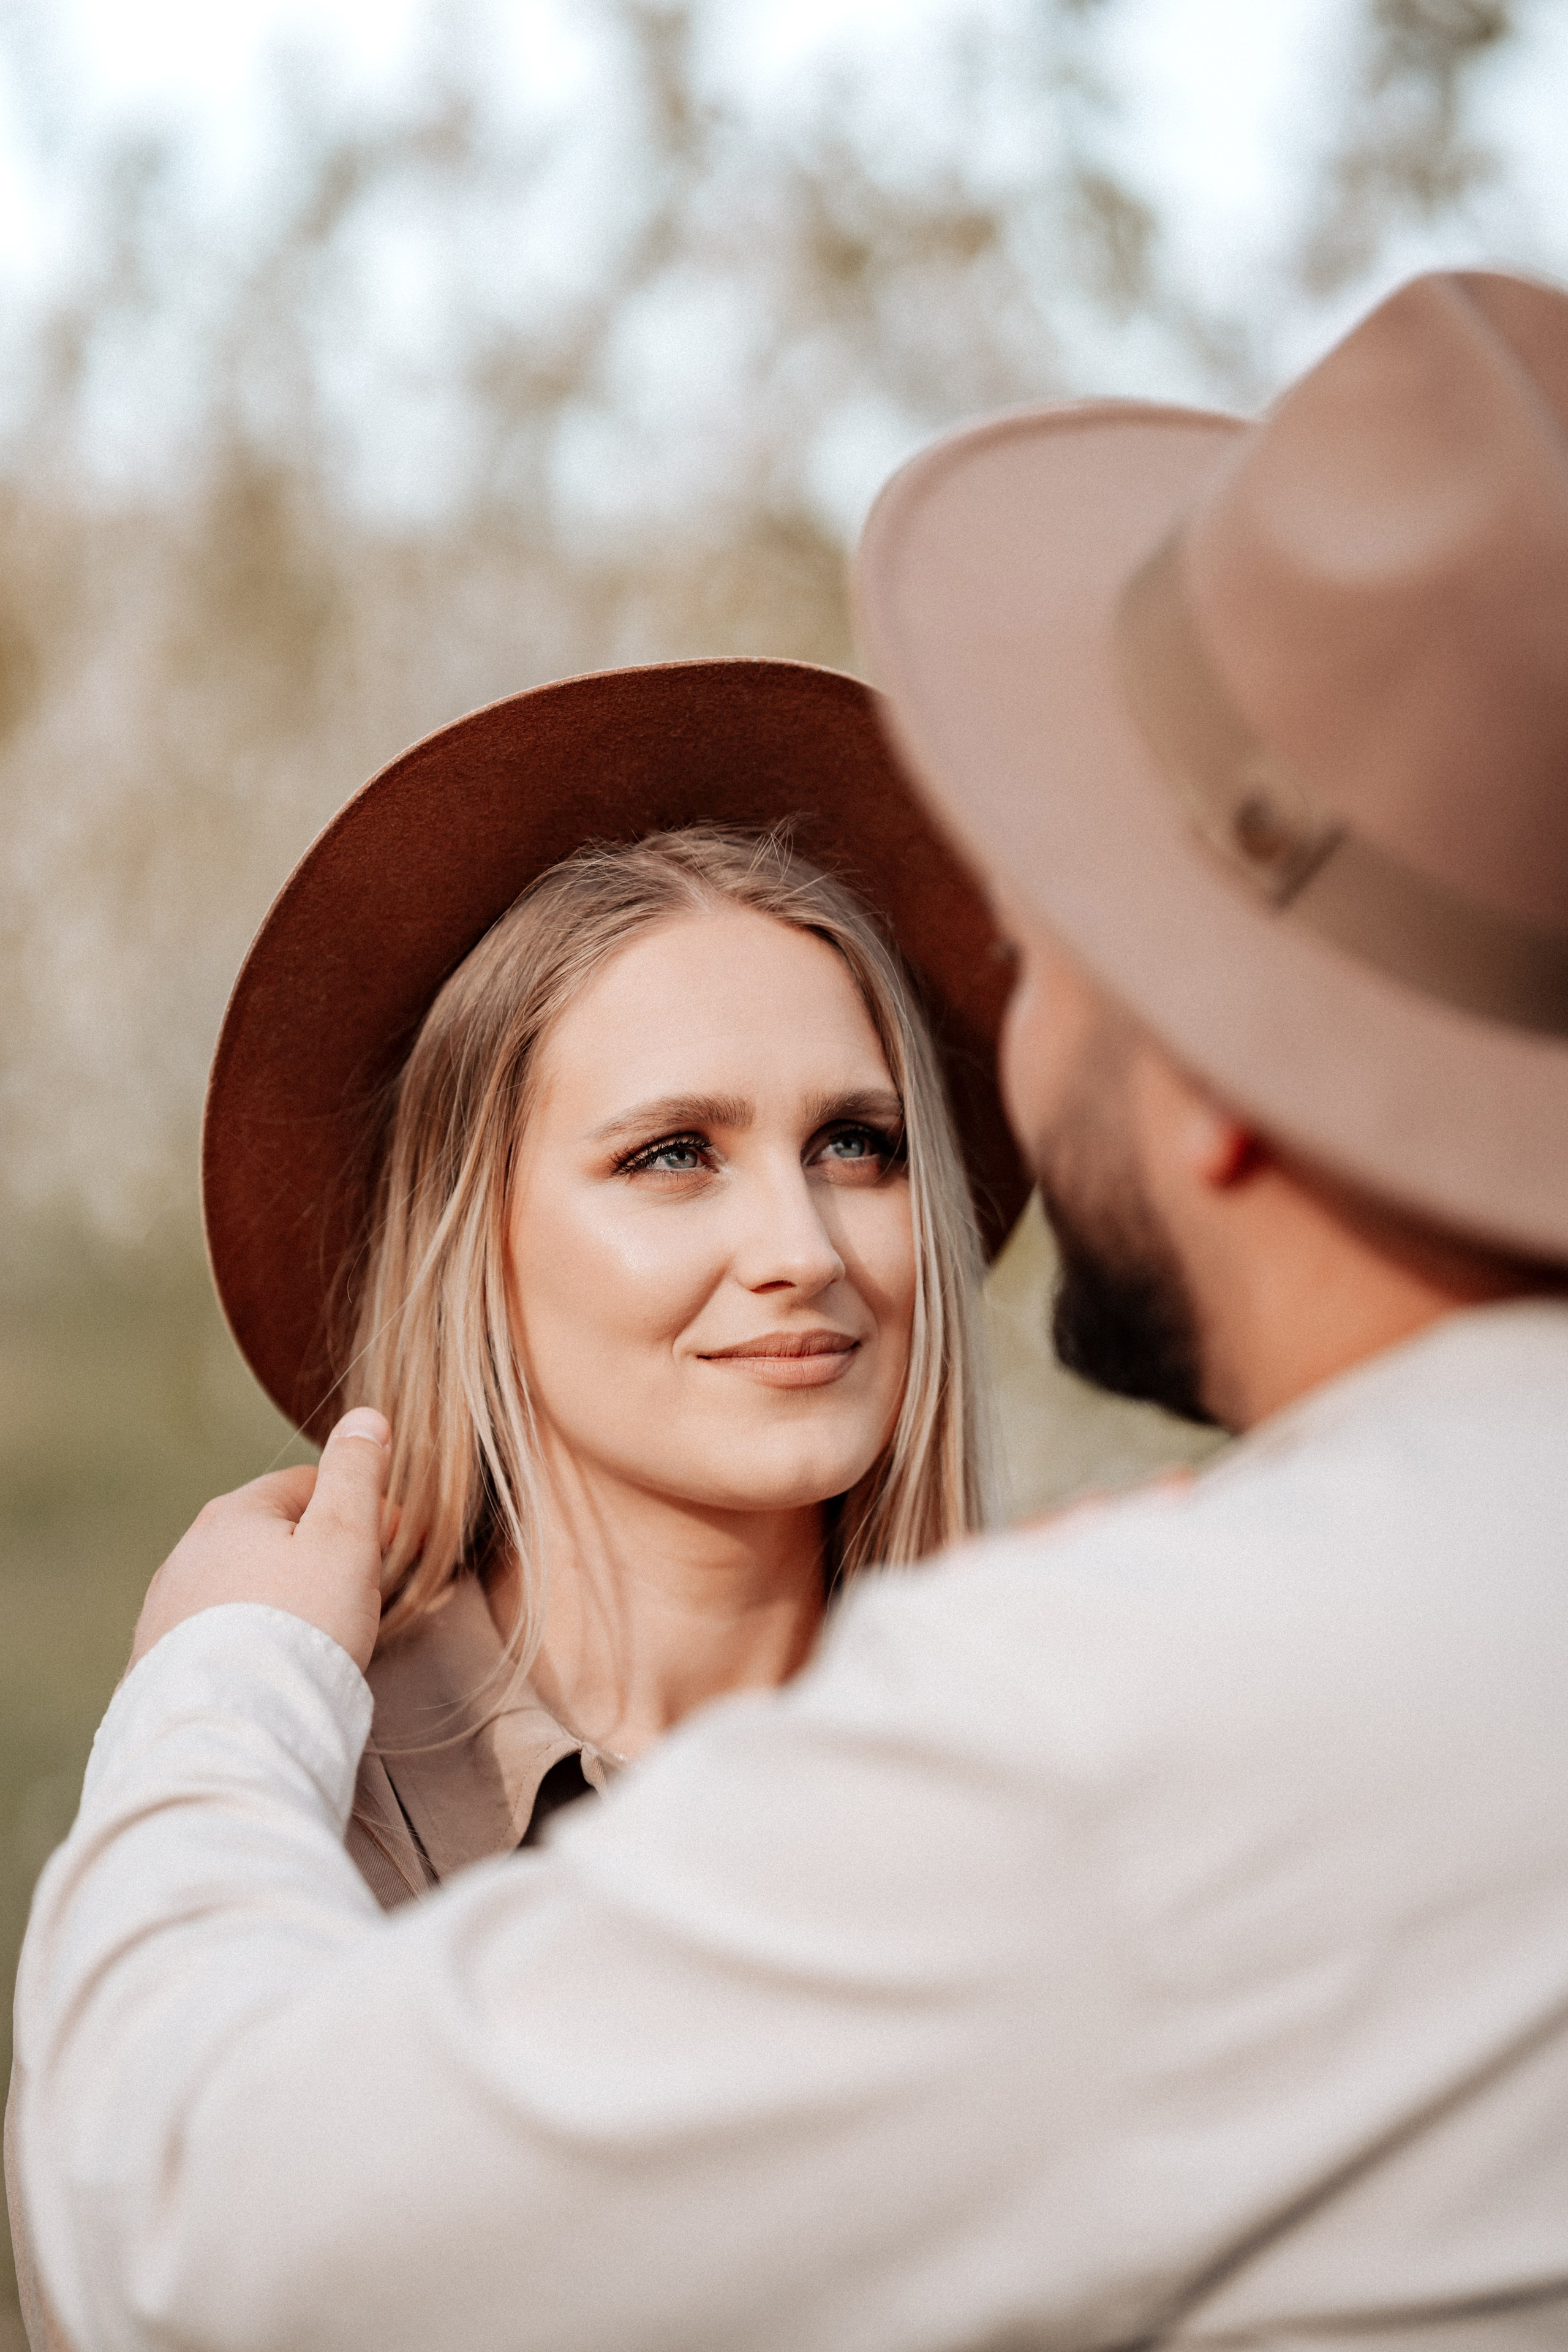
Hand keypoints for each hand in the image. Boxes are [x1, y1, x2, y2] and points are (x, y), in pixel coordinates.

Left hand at [129, 1409, 392, 1675]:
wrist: (233, 1730)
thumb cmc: (300, 1628)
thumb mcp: (345, 1537)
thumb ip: (356, 1473)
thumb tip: (364, 1417)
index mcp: (233, 1513)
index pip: (308, 1485)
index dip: (359, 1511)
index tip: (391, 1549)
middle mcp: (189, 1552)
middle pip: (273, 1537)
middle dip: (319, 1558)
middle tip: (359, 1600)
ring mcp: (168, 1610)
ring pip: (245, 1588)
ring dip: (283, 1602)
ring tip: (318, 1642)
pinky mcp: (161, 1664)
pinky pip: (220, 1637)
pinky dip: (252, 1643)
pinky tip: (276, 1670)